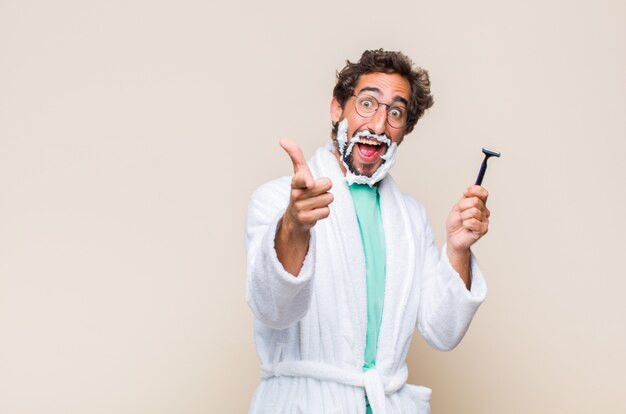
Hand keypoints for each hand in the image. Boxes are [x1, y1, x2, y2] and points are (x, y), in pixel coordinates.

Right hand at [276, 139, 332, 275]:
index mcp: (295, 182)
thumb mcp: (299, 173)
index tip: (310, 183)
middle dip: (325, 188)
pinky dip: (324, 212)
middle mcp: (296, 195)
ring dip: (325, 200)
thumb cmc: (301, 191)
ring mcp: (300, 208)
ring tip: (315, 202)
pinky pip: (327, 211)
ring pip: (328, 198)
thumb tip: (283, 139)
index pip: (302, 178)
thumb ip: (295, 156)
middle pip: (326, 185)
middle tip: (316, 192)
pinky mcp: (305, 219)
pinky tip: (315, 211)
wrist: (295, 217)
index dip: (307, 181)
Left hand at [446, 185, 489, 253]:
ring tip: (463, 222)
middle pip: (475, 201)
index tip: (465, 192)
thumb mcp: (458, 207)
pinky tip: (466, 228)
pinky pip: (473, 222)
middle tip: (460, 214)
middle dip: (463, 207)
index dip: (474, 190)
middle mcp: (484, 211)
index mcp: (479, 204)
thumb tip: (473, 183)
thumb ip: (466, 197)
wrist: (453, 237)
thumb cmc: (455, 223)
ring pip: (473, 211)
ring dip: (463, 217)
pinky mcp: (484, 229)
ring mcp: (485, 220)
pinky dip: (465, 224)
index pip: (483, 192)